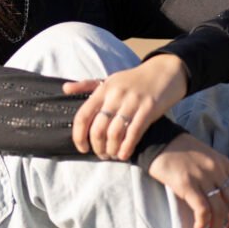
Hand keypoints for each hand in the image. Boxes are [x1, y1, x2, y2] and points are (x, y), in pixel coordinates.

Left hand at [62, 54, 187, 160]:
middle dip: (97, 147)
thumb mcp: (109, 79)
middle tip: (100, 154)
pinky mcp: (149, 109)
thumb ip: (87, 86)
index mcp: (103, 90)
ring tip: (112, 155)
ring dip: (111, 149)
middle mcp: (115, 96)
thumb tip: (65, 89)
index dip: (78, 135)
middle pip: (97, 129)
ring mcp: (132, 102)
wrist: (164, 72)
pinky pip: (134, 133)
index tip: (82, 148)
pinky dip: (127, 147)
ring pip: (114, 133)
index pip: (82, 116)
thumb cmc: (133, 79)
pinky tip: (124, 155)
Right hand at [148, 133, 228, 227]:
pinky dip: (203, 223)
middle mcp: (217, 170)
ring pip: (221, 210)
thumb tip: (225, 204)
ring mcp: (202, 176)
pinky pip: (202, 209)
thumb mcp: (207, 158)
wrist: (157, 140)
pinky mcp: (186, 183)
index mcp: (224, 164)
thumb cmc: (180, 152)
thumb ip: (218, 175)